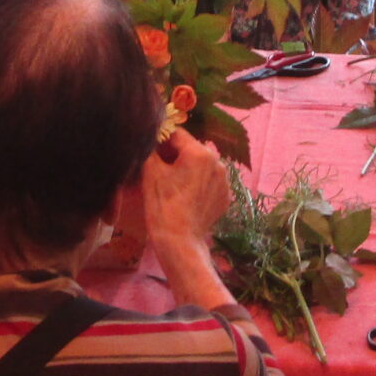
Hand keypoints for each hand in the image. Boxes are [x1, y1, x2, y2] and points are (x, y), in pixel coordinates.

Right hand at [141, 128, 229, 247]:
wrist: (179, 241)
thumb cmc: (162, 204)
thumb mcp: (150, 171)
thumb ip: (151, 147)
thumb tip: (151, 137)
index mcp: (200, 152)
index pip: (177, 134)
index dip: (161, 140)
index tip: (151, 152)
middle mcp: (218, 162)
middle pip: (191, 149)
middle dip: (175, 156)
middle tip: (159, 170)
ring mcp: (225, 181)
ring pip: (201, 166)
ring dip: (187, 169)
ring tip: (173, 185)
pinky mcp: (226, 197)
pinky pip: (209, 182)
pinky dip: (198, 184)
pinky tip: (185, 197)